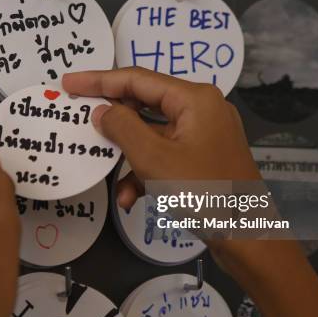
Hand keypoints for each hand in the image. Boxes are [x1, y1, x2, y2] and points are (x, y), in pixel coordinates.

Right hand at [63, 67, 259, 199]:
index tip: (69, 83)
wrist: (248, 238)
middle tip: (79, 116)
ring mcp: (203, 135)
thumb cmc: (203, 192)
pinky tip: (129, 197)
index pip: (137, 79)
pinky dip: (146, 171)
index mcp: (194, 99)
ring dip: (128, 154)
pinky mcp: (202, 157)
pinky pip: (166, 154)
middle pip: (145, 103)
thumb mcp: (154, 158)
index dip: (99, 80)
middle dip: (113, 118)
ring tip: (102, 166)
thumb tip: (102, 111)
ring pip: (153, 134)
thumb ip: (122, 128)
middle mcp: (200, 109)